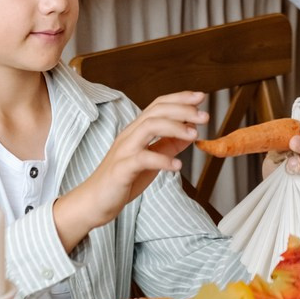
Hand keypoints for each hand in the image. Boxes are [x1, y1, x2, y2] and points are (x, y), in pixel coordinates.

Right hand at [52, 91, 206, 251]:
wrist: (95, 202)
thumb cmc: (123, 179)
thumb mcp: (152, 159)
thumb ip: (168, 145)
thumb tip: (191, 133)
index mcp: (136, 131)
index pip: (158, 105)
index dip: (180, 98)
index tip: (201, 97)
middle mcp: (130, 135)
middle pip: (156, 111)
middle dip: (182, 109)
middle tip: (204, 116)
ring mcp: (124, 150)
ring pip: (148, 127)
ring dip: (175, 127)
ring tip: (194, 135)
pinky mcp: (121, 169)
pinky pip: (143, 159)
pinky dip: (163, 160)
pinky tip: (177, 166)